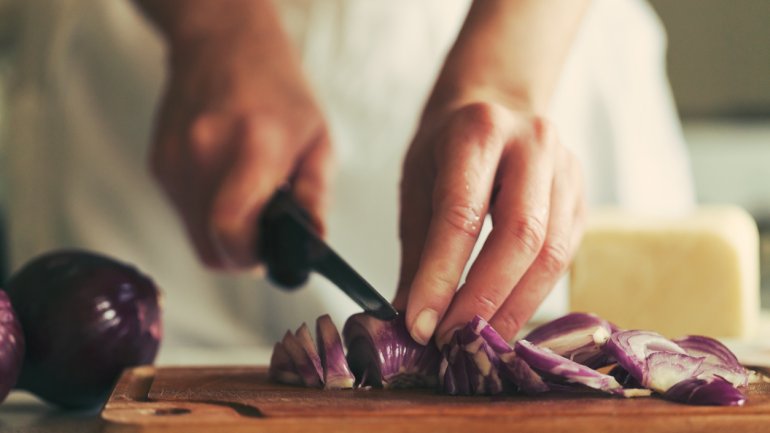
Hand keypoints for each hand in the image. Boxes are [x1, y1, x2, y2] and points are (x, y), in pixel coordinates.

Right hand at [149, 18, 330, 268]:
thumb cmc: (277, 88)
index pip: (231, 230)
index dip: (251, 257)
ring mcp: (175, 160)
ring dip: (221, 234)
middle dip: (239, 254)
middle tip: (263, 235)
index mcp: (253, 147)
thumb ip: (315, 196)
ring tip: (246, 199)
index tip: (269, 253)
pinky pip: (182, 212)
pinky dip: (205, 212)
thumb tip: (312, 242)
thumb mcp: (317, 138)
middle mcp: (205, 154)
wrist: (222, 42)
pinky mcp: (159, 164)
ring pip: (193, 235)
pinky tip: (225, 182)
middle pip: (209, 247)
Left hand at [394, 101, 584, 345]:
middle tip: (451, 342)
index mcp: (478, 131)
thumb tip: (410, 318)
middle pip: (520, 236)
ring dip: (513, 307)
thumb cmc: (448, 146)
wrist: (497, 104)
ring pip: (551, 253)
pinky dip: (533, 295)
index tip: (420, 324)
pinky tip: (505, 317)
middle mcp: (533, 144)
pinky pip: (565, 257)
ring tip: (478, 342)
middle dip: (483, 299)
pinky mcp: (582, 197)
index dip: (441, 276)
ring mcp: (567, 169)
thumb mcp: (418, 183)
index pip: (461, 214)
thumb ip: (417, 250)